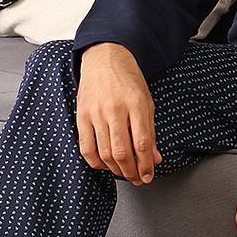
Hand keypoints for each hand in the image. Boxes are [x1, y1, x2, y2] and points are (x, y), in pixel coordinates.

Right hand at [76, 43, 161, 183]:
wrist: (105, 57)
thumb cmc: (128, 79)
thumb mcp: (146, 101)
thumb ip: (151, 131)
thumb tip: (155, 158)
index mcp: (136, 103)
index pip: (143, 143)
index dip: (146, 164)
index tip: (148, 175)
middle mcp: (115, 108)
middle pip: (122, 152)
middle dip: (131, 171)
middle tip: (137, 178)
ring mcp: (95, 112)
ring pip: (104, 153)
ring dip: (115, 170)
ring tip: (124, 173)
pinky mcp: (81, 115)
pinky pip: (86, 147)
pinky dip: (96, 162)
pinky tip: (105, 164)